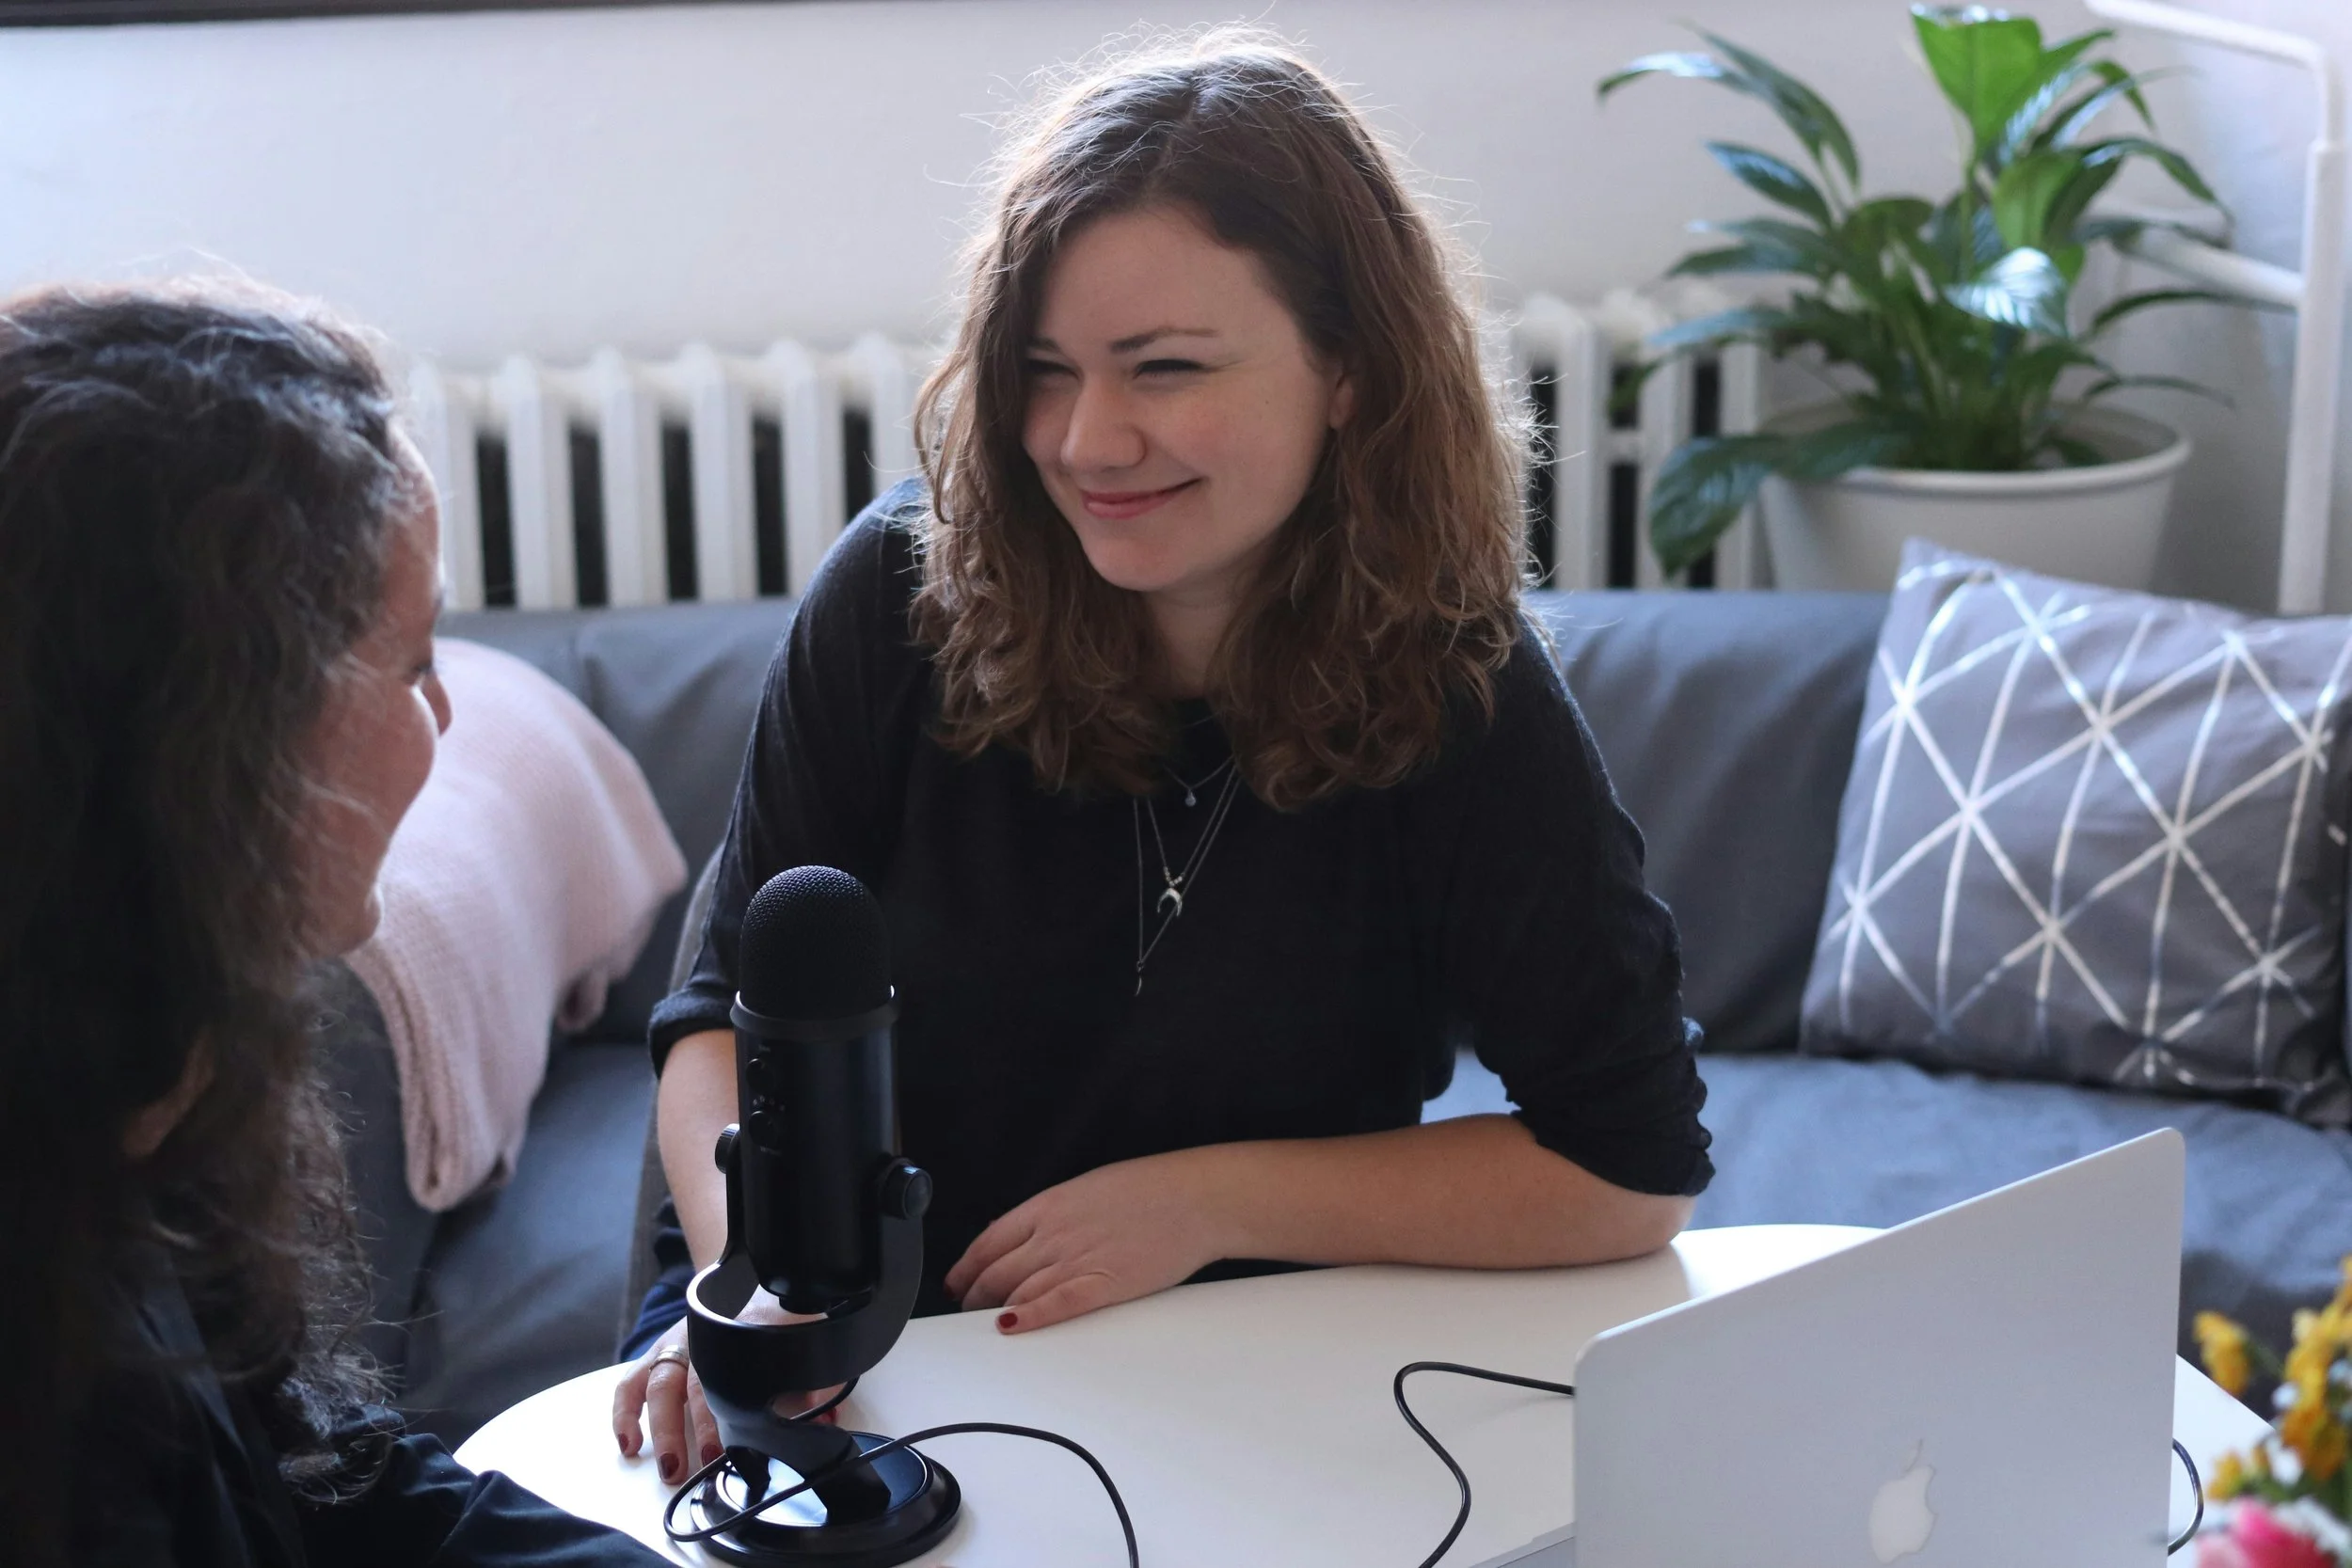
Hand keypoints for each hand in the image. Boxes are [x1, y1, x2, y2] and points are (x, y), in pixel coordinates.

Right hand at [609, 1294, 845, 1483]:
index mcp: (741, 1331)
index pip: (742, 1369)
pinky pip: (631, 1383)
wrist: (739, 1277)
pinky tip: (629, 1443)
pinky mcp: (655, 1355)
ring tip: (670, 1465)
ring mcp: (676, 1345)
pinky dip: (625, 1413)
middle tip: (710, 1458)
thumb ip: (809, 1381)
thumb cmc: (766, 1317)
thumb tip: (823, 1421)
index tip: (750, 1438)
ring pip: (661, 1384)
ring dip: (664, 1428)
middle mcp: (703, 1338)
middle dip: (702, 1425)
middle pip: (698, 1382)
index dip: (744, 1405)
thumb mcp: (795, 1338)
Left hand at [944, 1150, 1231, 1332]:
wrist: (1194, 1198)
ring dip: (995, 1311)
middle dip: (975, 1295)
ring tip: (986, 1324)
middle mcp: (1054, 1233)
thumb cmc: (1150, 1189)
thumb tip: (1029, 1230)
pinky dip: (1028, 1317)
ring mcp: (1076, 1259)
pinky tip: (1012, 1326)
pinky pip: (1055, 1305)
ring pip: (1018, 1291)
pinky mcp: (1102, 1285)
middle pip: (997, 1271)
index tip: (957, 1282)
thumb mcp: (1090, 1188)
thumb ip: (1055, 1212)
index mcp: (1049, 1205)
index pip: (989, 1241)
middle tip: (966, 1310)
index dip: (966, 1267)